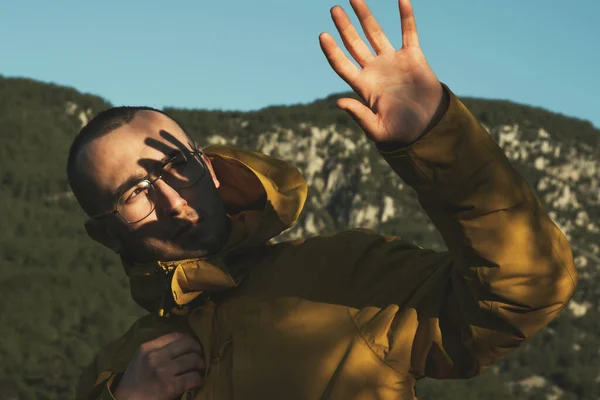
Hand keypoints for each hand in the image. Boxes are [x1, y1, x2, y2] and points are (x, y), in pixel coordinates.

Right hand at [113, 332, 204, 399]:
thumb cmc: (134, 381)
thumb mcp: (141, 358)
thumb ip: (157, 349)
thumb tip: (181, 344)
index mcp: (148, 348)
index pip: (176, 336)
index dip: (190, 339)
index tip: (193, 346)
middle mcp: (156, 357)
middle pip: (188, 345)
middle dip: (198, 350)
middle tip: (200, 357)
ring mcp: (164, 371)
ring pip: (193, 360)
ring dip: (200, 365)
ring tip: (200, 369)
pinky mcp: (170, 386)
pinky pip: (193, 377)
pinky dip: (198, 379)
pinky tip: (197, 381)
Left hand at [319, 0, 447, 145]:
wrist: (428, 127)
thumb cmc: (401, 133)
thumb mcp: (377, 129)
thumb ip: (359, 116)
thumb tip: (338, 102)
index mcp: (364, 86)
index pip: (342, 64)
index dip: (332, 51)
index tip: (323, 36)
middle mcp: (375, 70)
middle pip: (354, 44)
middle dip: (344, 26)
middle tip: (334, 9)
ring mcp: (393, 61)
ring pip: (375, 33)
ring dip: (365, 16)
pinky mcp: (413, 57)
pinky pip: (409, 32)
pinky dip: (406, 16)